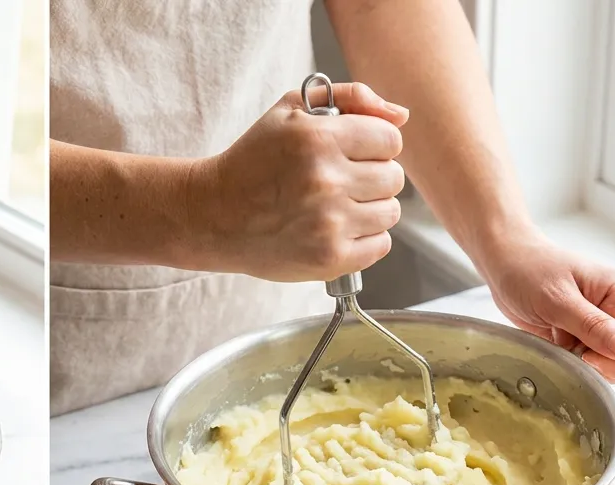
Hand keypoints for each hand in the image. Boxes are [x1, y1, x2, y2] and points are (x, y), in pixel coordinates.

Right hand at [186, 82, 408, 281]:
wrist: (213, 215)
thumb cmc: (253, 161)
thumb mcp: (291, 111)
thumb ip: (350, 98)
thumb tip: (401, 116)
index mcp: (318, 138)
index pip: (391, 139)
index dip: (373, 145)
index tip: (350, 153)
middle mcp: (326, 180)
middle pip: (394, 177)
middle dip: (371, 177)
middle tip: (339, 182)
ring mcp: (329, 223)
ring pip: (390, 212)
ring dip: (369, 209)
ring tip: (336, 207)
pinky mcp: (329, 258)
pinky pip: (380, 245)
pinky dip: (364, 239)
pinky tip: (335, 230)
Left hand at [480, 236, 614, 381]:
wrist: (505, 263)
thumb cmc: (529, 270)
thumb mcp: (557, 299)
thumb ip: (592, 325)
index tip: (590, 359)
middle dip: (602, 364)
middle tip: (569, 351)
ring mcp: (601, 325)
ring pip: (608, 364)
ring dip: (583, 363)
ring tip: (559, 341)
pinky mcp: (582, 335)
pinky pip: (587, 361)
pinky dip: (570, 360)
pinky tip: (553, 343)